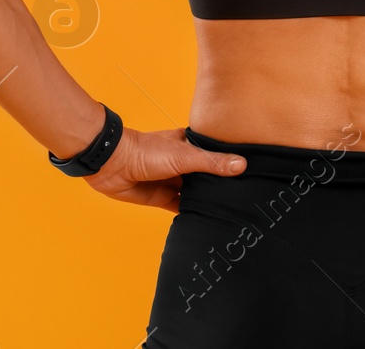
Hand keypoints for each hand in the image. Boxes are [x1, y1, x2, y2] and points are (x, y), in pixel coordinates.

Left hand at [83, 126, 246, 212]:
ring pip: (195, 192)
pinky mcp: (162, 197)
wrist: (112, 165)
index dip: (231, 162)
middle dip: (220, 184)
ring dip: (206, 199)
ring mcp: (173, 180)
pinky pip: (180, 206)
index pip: (216, 154)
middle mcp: (183, 163)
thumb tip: (242, 165)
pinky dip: (190, 211)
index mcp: (190, 145)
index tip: (252, 170)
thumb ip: (212, 162)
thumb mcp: (185, 155)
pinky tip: (205, 218)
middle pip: (207, 175)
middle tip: (244, 195)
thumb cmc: (147, 151)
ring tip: (230, 209)